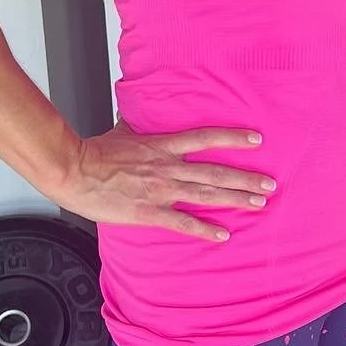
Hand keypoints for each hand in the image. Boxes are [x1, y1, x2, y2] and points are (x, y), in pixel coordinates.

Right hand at [55, 123, 274, 239]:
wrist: (74, 170)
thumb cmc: (96, 153)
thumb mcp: (125, 130)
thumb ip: (143, 125)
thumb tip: (147, 110)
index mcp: (162, 146)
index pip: (205, 138)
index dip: (232, 139)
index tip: (256, 141)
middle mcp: (168, 167)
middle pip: (216, 172)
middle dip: (246, 179)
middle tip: (270, 185)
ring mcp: (161, 190)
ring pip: (206, 194)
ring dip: (235, 200)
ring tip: (259, 204)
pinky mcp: (149, 211)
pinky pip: (183, 222)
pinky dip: (204, 229)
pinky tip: (223, 234)